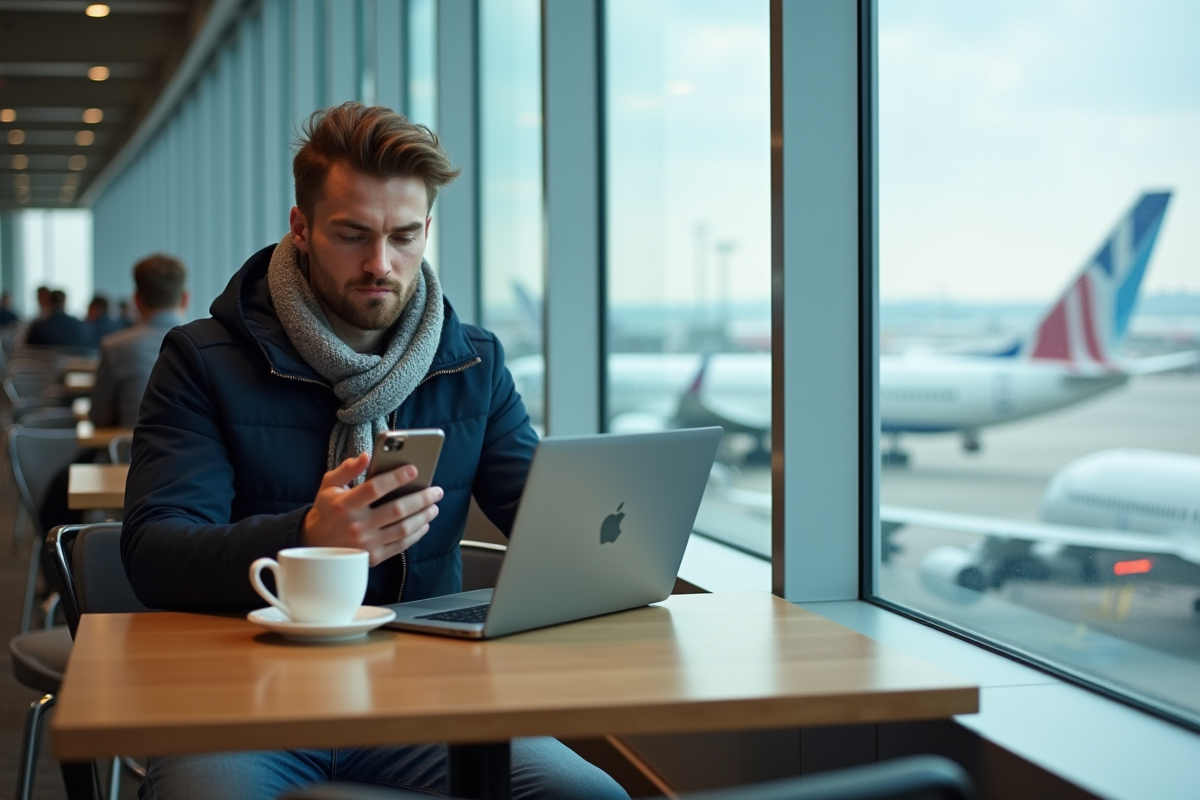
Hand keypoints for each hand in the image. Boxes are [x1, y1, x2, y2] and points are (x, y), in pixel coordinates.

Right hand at [301, 453, 442, 565]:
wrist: (314, 544)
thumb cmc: (327, 510)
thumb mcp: (329, 485)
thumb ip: (347, 469)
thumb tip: (366, 455)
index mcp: (345, 504)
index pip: (375, 488)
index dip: (396, 478)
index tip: (414, 469)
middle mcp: (356, 525)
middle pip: (396, 510)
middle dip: (421, 498)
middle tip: (437, 491)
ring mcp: (366, 543)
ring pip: (403, 529)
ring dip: (423, 516)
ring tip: (434, 506)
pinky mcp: (373, 557)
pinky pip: (400, 546)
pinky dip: (416, 534)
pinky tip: (424, 524)